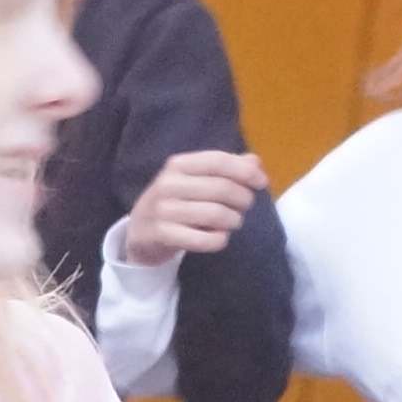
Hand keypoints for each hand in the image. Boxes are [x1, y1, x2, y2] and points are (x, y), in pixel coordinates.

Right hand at [122, 149, 266, 265]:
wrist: (140, 232)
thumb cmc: (175, 201)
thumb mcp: (194, 179)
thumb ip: (225, 168)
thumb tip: (255, 162)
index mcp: (178, 165)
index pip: (218, 161)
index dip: (245, 171)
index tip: (262, 183)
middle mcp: (168, 184)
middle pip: (221, 188)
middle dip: (243, 199)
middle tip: (245, 207)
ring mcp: (164, 210)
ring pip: (216, 214)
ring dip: (234, 220)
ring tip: (233, 222)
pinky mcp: (163, 235)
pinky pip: (205, 239)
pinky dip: (220, 239)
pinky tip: (219, 237)